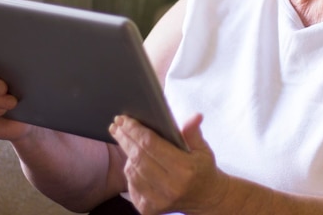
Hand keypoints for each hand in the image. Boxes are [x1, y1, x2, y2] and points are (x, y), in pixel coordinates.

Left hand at [109, 113, 229, 214]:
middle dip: (125, 139)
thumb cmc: (202, 169)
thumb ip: (193, 132)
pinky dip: (130, 171)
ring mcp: (158, 200)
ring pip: (132, 172)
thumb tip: (195, 116)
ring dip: (127, 155)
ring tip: (126, 141)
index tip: (125, 119)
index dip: (136, 130)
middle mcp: (170, 187)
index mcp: (184, 169)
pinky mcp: (149, 210)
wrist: (206, 198)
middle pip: (138, 157)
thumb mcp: (203, 148)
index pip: (151, 145)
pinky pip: (131, 186)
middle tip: (117, 125)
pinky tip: (133, 161)